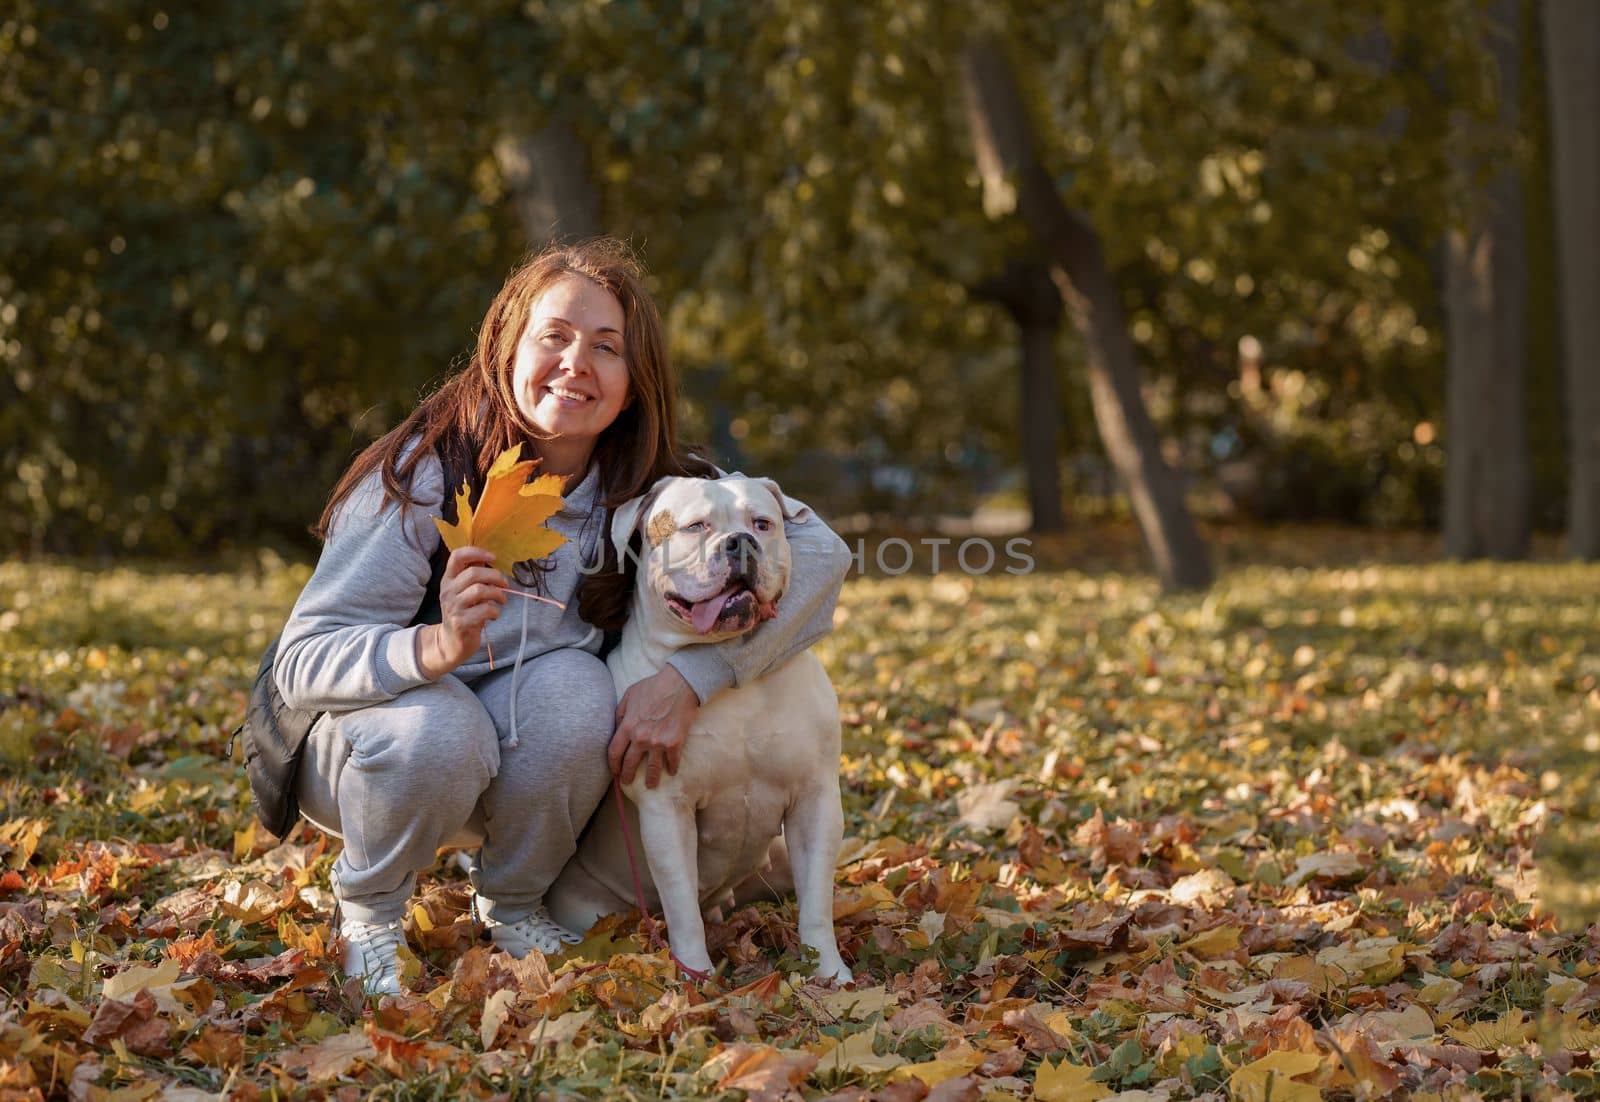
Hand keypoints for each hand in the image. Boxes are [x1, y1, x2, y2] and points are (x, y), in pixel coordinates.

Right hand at [419, 547, 505, 678]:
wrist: (451, 642)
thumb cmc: (463, 613)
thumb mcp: (464, 592)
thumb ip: (474, 577)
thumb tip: (491, 560)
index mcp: (448, 579)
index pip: (457, 556)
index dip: (476, 552)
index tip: (493, 557)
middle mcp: (448, 591)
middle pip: (473, 573)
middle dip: (495, 577)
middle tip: (505, 585)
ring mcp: (453, 607)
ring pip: (480, 590)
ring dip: (497, 594)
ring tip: (502, 600)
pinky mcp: (460, 622)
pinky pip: (484, 610)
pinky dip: (495, 611)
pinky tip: (494, 615)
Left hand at [608, 665, 699, 788]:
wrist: (680, 684)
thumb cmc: (653, 686)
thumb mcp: (629, 695)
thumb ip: (620, 713)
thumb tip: (617, 728)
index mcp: (627, 726)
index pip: (614, 752)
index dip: (613, 764)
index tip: (615, 771)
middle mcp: (641, 738)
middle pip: (630, 763)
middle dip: (627, 775)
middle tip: (628, 782)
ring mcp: (658, 742)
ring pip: (652, 768)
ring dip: (651, 779)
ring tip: (651, 785)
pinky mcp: (674, 743)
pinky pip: (672, 761)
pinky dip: (672, 768)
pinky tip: (671, 771)